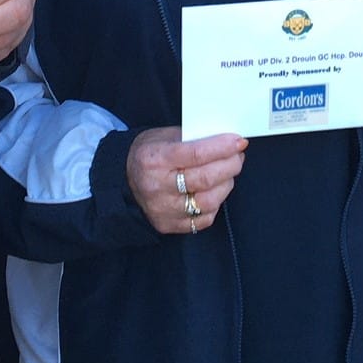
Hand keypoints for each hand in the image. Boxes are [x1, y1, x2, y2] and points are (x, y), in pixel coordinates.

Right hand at [126, 127, 245, 235]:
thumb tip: (224, 140)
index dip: (221, 148)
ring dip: (226, 185)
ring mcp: (163, 209)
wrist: (124, 180)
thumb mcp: (163, 137)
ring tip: (227, 173)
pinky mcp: (169, 225)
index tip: (238, 141)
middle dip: (230, 165)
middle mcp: (157, 186)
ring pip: (208, 201)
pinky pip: (204, 219)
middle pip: (205, 179)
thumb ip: (192, 138)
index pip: (195, 154)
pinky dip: (215, 204)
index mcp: (154, 159)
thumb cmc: (148, 155)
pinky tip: (214, 192)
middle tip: (237, 156)